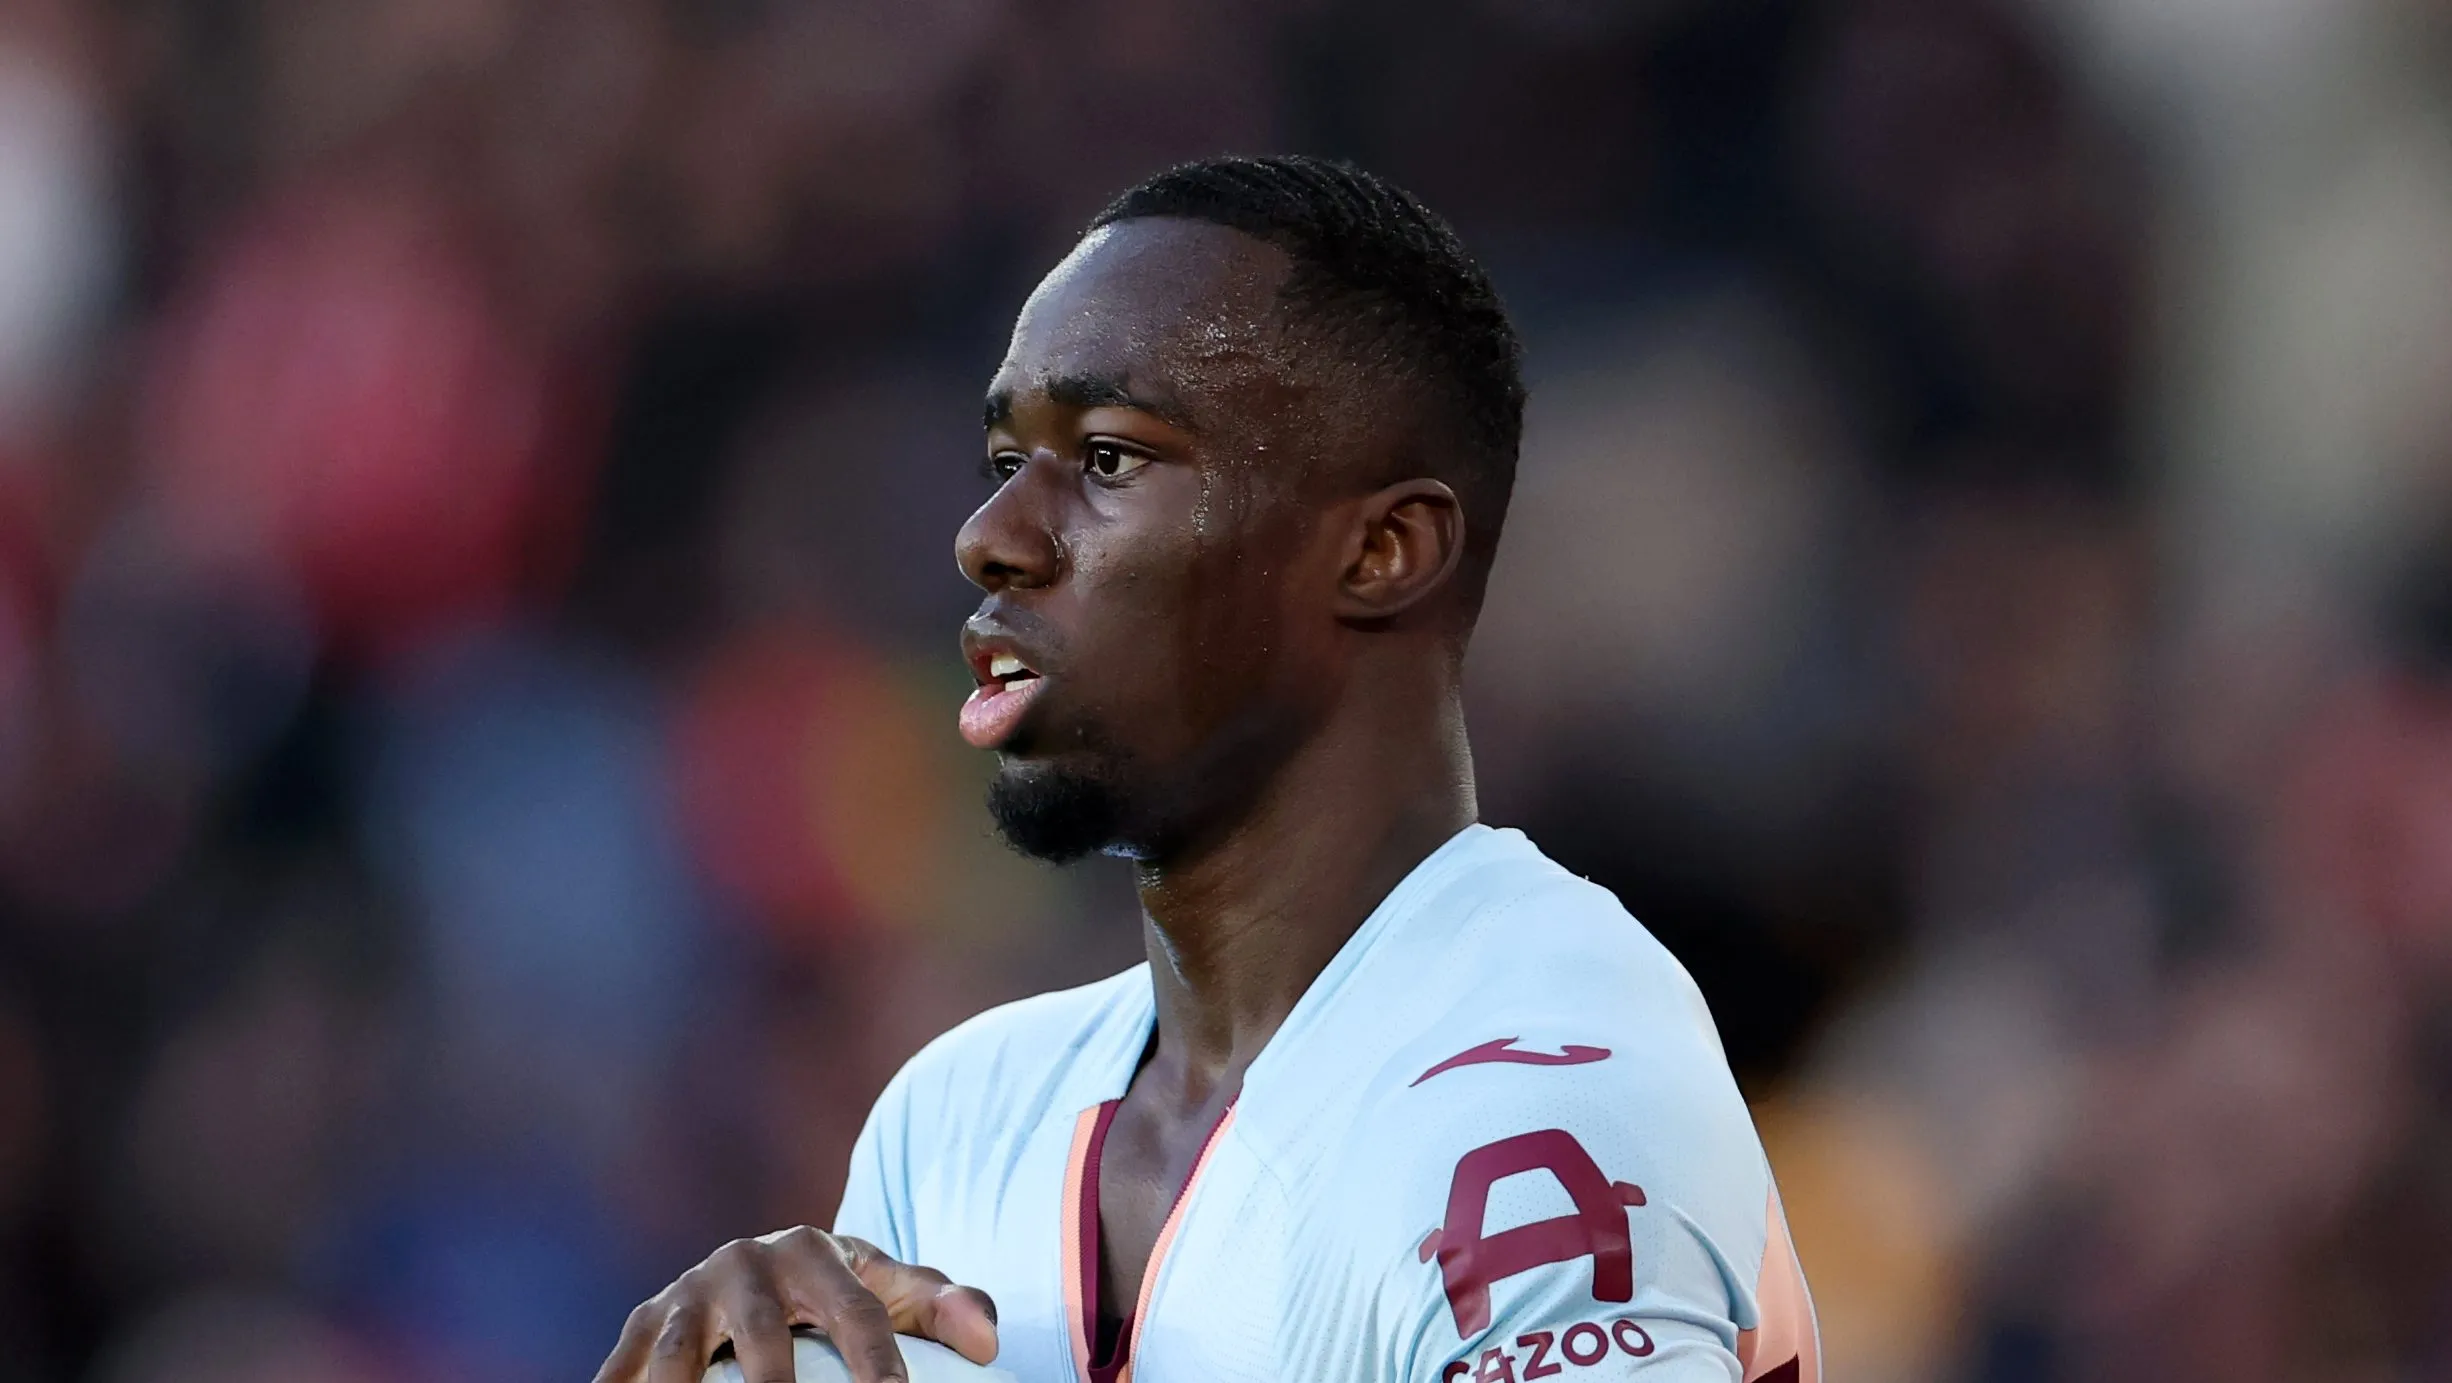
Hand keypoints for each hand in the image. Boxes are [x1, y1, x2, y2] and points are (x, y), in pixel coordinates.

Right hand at [593, 1227, 999, 1382]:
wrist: (763, 1271)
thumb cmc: (839, 1292)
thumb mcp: (890, 1288)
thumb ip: (942, 1306)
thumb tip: (988, 1343)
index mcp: (812, 1250)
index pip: (855, 1310)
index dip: (877, 1359)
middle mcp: (743, 1265)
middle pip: (762, 1332)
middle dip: (774, 1381)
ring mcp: (687, 1295)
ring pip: (681, 1352)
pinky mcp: (643, 1326)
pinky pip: (624, 1367)